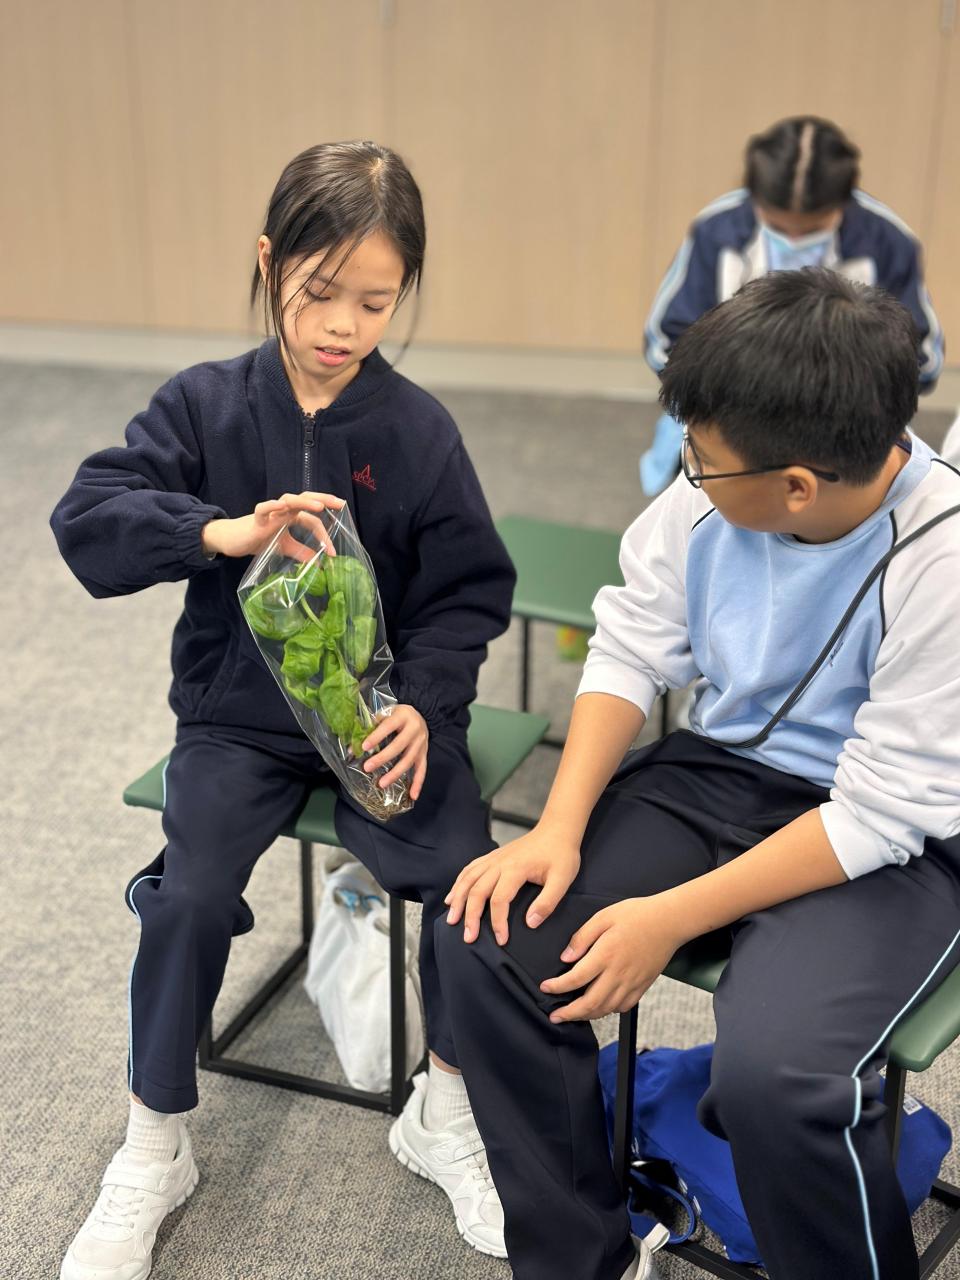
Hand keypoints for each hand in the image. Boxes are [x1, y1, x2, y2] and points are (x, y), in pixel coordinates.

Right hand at [201, 491, 344, 560]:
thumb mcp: (285, 548)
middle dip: (323, 498)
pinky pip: (263, 508)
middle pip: (305, 498)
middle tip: (340, 503)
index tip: (332, 552)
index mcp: (291, 517)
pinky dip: (273, 505)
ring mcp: (270, 513)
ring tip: (319, 506)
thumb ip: (302, 552)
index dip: (324, 535)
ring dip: (304, 501)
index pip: (312, 520)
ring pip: (289, 499)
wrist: (233, 541)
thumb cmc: (259, 540)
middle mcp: (283, 511)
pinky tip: (283, 505)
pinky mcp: (256, 519)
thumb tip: (321, 563)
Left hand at [361, 705, 428, 799]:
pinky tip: (412, 795)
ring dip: (395, 773)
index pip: (388, 726)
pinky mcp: (424, 753)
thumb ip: (372, 725)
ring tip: (382, 783)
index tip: (364, 747)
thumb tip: (353, 744)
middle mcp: (415, 730)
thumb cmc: (398, 715)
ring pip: (409, 760)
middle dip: (382, 758)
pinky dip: (418, 783)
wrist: (421, 715)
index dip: (376, 737)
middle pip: (399, 746)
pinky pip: (422, 770)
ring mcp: (421, 743)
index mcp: (403, 716)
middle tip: (367, 767)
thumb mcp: (387, 712)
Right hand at [444, 824, 581, 944]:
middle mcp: (499, 862)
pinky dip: (458, 883)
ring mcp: (493, 858)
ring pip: (468, 879)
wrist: (557, 830)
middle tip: (468, 938)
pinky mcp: (492, 856)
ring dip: (457, 899)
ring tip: (451, 919)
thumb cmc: (561, 855)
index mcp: (516, 868)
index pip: (499, 899)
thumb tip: (530, 923)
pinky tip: (452, 896)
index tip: (501, 940)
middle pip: (477, 891)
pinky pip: (470, 869)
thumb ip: (548, 902)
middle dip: (470, 916)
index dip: (498, 922)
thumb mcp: (563, 879)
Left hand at [540, 896, 681, 1022]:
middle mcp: (618, 974)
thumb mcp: (604, 916)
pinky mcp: (642, 986)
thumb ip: (582, 937)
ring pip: (606, 1009)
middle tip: (555, 1016)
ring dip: (587, 1015)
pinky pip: (622, 1007)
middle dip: (569, 1013)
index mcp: (605, 955)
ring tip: (574, 1014)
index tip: (545, 988)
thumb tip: (566, 958)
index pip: (575, 979)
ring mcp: (632, 983)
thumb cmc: (637, 915)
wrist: (669, 921)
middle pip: (590, 1004)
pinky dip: (608, 1011)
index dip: (557, 987)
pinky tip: (600, 1006)